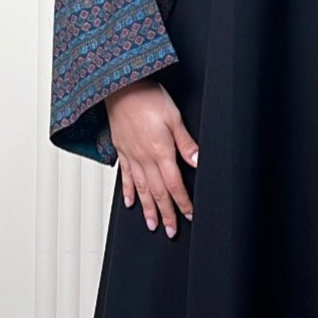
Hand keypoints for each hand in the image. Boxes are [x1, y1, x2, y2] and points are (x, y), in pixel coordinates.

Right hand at [104, 78, 197, 237]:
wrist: (120, 86)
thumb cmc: (147, 96)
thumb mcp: (174, 117)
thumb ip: (185, 142)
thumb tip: (198, 162)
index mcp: (160, 152)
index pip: (174, 185)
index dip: (182, 202)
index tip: (189, 215)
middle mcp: (144, 158)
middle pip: (157, 192)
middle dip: (165, 214)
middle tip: (170, 231)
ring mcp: (131, 155)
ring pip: (141, 189)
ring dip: (148, 209)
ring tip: (152, 225)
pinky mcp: (122, 150)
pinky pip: (125, 176)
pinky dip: (128, 192)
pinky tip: (130, 203)